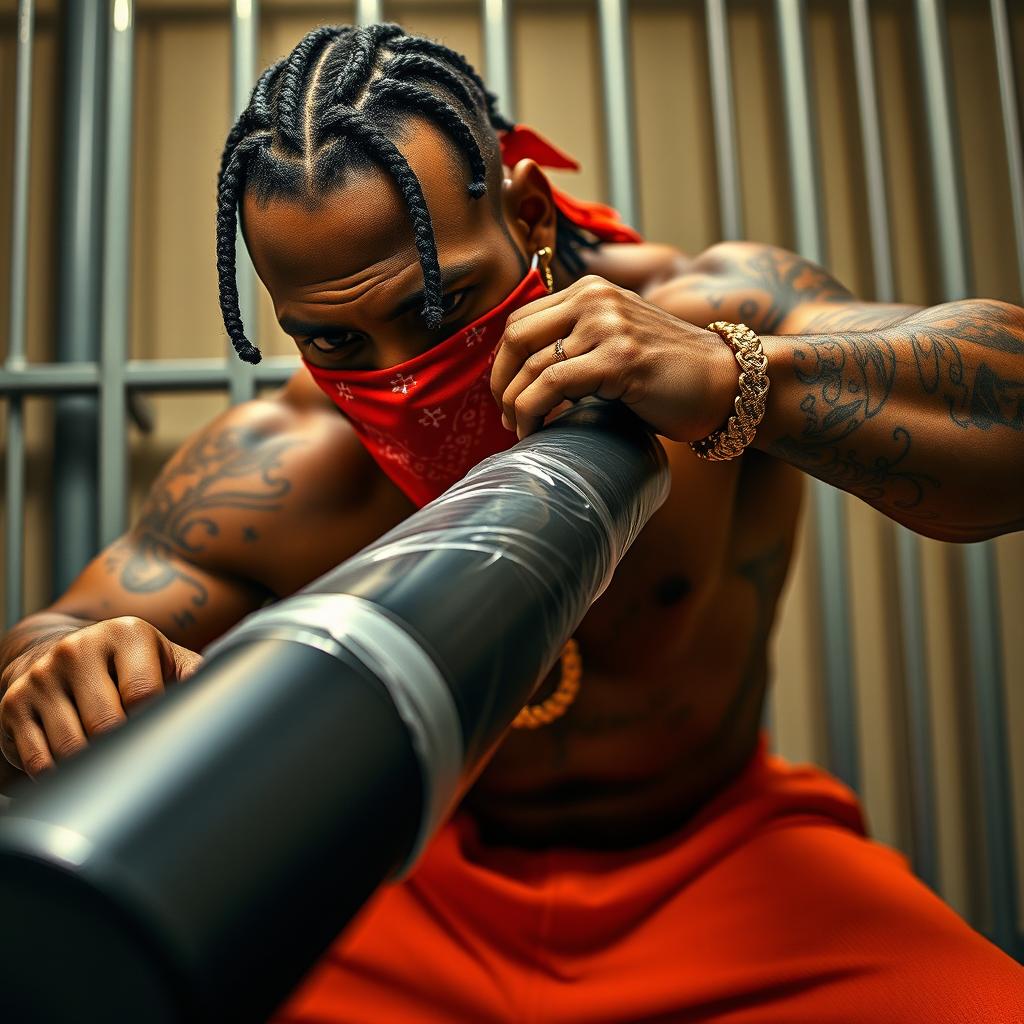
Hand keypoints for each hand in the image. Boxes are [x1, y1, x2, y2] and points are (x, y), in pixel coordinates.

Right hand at [0, 616, 201, 778]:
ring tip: (107, 758)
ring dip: (92, 764)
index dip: (153, 724)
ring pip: (71, 746)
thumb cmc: (130, 666)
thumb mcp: (167, 660)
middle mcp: (79, 648)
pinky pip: (38, 758)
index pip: (143, 694)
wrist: (62, 654)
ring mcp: (42, 676)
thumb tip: (236, 704)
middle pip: (106, 724)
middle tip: (135, 755)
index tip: (158, 733)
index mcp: (127, 633)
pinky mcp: (13, 703)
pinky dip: (59, 773)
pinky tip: (74, 764)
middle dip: (123, 747)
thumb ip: (198, 677)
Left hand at [490, 275, 736, 441]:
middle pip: (517, 338)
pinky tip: (536, 430)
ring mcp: (608, 325)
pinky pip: (553, 384)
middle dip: (501, 383)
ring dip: (515, 405)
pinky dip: (533, 412)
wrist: (727, 382)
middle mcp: (595, 298)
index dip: (504, 362)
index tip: (506, 394)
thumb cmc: (670, 375)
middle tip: (506, 416)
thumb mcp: (617, 341)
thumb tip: (523, 375)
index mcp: (591, 290)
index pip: (522, 321)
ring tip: (520, 429)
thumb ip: (578, 343)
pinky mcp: (619, 358)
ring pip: (531, 365)